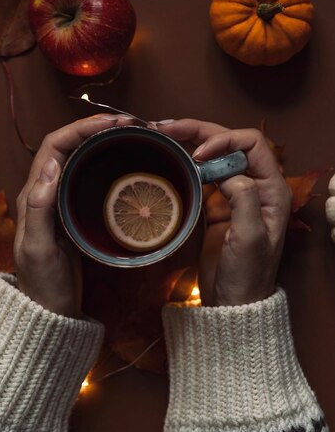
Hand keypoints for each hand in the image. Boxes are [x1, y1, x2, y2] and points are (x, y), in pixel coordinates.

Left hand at [14, 114, 133, 316]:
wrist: (51, 311)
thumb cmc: (44, 282)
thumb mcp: (38, 248)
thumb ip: (40, 207)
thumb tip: (53, 163)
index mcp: (34, 193)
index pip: (55, 145)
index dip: (81, 127)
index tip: (113, 122)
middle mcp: (46, 190)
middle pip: (69, 144)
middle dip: (96, 127)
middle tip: (130, 124)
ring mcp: (62, 199)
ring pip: (80, 157)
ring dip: (103, 140)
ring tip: (131, 134)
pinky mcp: (76, 210)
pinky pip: (90, 175)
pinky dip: (107, 160)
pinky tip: (125, 160)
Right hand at [153, 119, 291, 305]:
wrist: (231, 302)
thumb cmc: (247, 273)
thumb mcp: (251, 238)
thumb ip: (243, 199)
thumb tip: (225, 169)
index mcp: (270, 188)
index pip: (251, 144)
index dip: (225, 140)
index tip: (199, 154)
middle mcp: (253, 184)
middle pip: (228, 143)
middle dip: (199, 131)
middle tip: (167, 128)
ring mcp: (231, 193)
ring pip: (211, 155)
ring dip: (188, 141)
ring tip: (161, 134)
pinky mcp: (213, 204)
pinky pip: (198, 174)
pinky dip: (182, 162)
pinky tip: (166, 156)